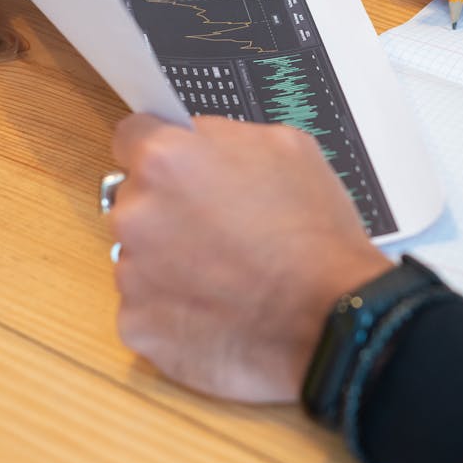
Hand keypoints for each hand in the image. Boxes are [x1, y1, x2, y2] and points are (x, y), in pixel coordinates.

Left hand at [109, 114, 391, 401]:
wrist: (331, 318)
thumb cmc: (315, 234)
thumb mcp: (287, 148)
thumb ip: (225, 137)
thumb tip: (199, 141)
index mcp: (166, 159)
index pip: (131, 138)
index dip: (162, 153)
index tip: (180, 169)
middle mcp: (136, 213)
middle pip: (136, 201)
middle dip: (169, 211)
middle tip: (220, 229)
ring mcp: (131, 274)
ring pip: (141, 257)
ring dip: (171, 262)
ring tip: (227, 276)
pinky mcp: (138, 326)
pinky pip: (148, 308)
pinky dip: (176, 310)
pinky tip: (219, 310)